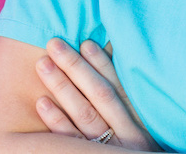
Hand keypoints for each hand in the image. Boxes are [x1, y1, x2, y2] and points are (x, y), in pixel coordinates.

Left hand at [31, 39, 158, 150]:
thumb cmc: (136, 144)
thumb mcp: (143, 122)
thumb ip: (127, 96)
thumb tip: (111, 54)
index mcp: (142, 120)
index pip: (120, 87)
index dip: (103, 64)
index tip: (85, 43)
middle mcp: (128, 135)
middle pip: (100, 95)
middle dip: (76, 67)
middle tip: (54, 44)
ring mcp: (107, 149)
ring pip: (84, 114)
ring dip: (62, 86)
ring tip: (43, 64)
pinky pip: (70, 139)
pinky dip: (56, 120)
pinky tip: (42, 102)